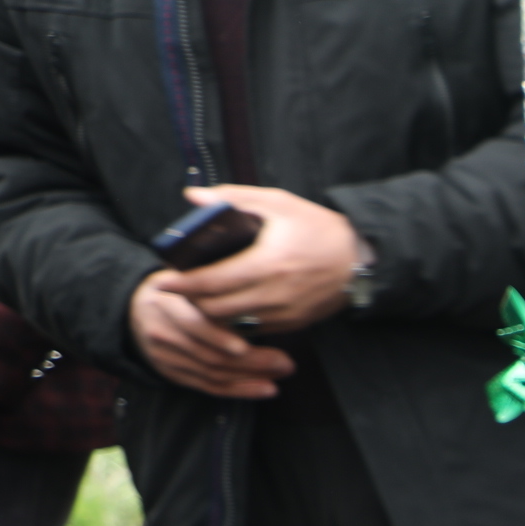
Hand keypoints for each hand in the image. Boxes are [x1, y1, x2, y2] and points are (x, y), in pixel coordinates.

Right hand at [129, 271, 293, 398]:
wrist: (132, 309)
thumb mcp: (185, 282)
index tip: (245, 346)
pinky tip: (264, 389)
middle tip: (285, 362)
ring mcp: (166, 358)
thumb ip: (210, 292)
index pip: (192, 325)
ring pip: (212, 374)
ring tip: (280, 374)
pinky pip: (208, 387)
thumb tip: (255, 301)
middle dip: (250, 362)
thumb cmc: (175, 292)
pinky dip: (238, 391)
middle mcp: (162, 333)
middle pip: (209, 355)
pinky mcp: (173, 374)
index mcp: (166, 304)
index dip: (218, 338)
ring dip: (250, 378)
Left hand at [160, 185, 362, 333]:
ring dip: (211, 313)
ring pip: (232, 324)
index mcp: (268, 263)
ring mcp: (285, 313)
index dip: (183, 284)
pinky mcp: (293, 323)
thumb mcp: (279, 204)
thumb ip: (234, 198)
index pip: (213, 282)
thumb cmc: (320, 229)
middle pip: (217, 309)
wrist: (362, 260)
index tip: (162, 281)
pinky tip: (229, 305)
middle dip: (192, 301)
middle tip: (178, 289)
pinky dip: (235, 320)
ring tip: (200, 298)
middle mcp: (275, 294)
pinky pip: (253, 328)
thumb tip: (193, 197)